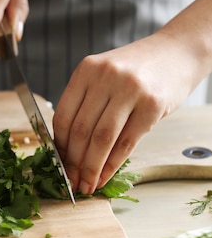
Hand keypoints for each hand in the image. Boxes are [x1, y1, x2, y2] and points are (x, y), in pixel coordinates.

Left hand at [53, 32, 197, 194]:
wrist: (178, 52)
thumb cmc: (137, 69)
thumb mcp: (104, 75)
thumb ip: (86, 103)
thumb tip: (68, 149)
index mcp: (86, 70)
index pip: (63, 116)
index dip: (59, 147)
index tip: (58, 165)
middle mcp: (105, 77)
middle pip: (81, 130)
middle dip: (73, 163)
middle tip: (71, 182)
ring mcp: (130, 90)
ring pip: (101, 140)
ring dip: (91, 169)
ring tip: (86, 185)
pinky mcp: (152, 106)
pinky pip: (125, 144)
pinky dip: (111, 165)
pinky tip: (104, 177)